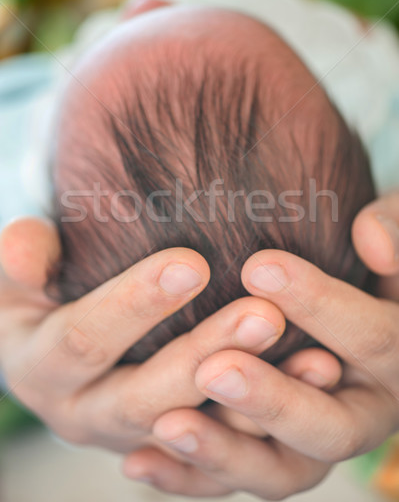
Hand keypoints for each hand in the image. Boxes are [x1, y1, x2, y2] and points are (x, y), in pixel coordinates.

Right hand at [1, 217, 307, 453]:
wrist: (53, 353)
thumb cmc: (39, 298)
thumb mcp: (16, 278)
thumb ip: (21, 259)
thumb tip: (23, 242)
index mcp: (42, 370)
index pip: (85, 340)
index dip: (134, 304)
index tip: (193, 261)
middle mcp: (84, 416)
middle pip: (146, 395)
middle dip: (205, 354)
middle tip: (264, 313)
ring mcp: (132, 439)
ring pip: (194, 432)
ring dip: (252, 401)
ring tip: (311, 359)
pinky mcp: (172, 449)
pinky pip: (222, 450)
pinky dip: (266, 426)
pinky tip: (313, 380)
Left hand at [124, 192, 398, 499]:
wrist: (346, 313)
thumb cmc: (371, 268)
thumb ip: (395, 230)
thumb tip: (370, 238)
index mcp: (398, 358)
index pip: (373, 339)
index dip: (319, 305)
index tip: (259, 267)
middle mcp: (364, 413)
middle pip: (331, 428)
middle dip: (273, 401)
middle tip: (215, 369)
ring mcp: (315, 444)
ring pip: (279, 470)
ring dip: (223, 451)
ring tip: (169, 425)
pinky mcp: (272, 455)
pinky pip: (234, 480)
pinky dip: (188, 476)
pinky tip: (139, 462)